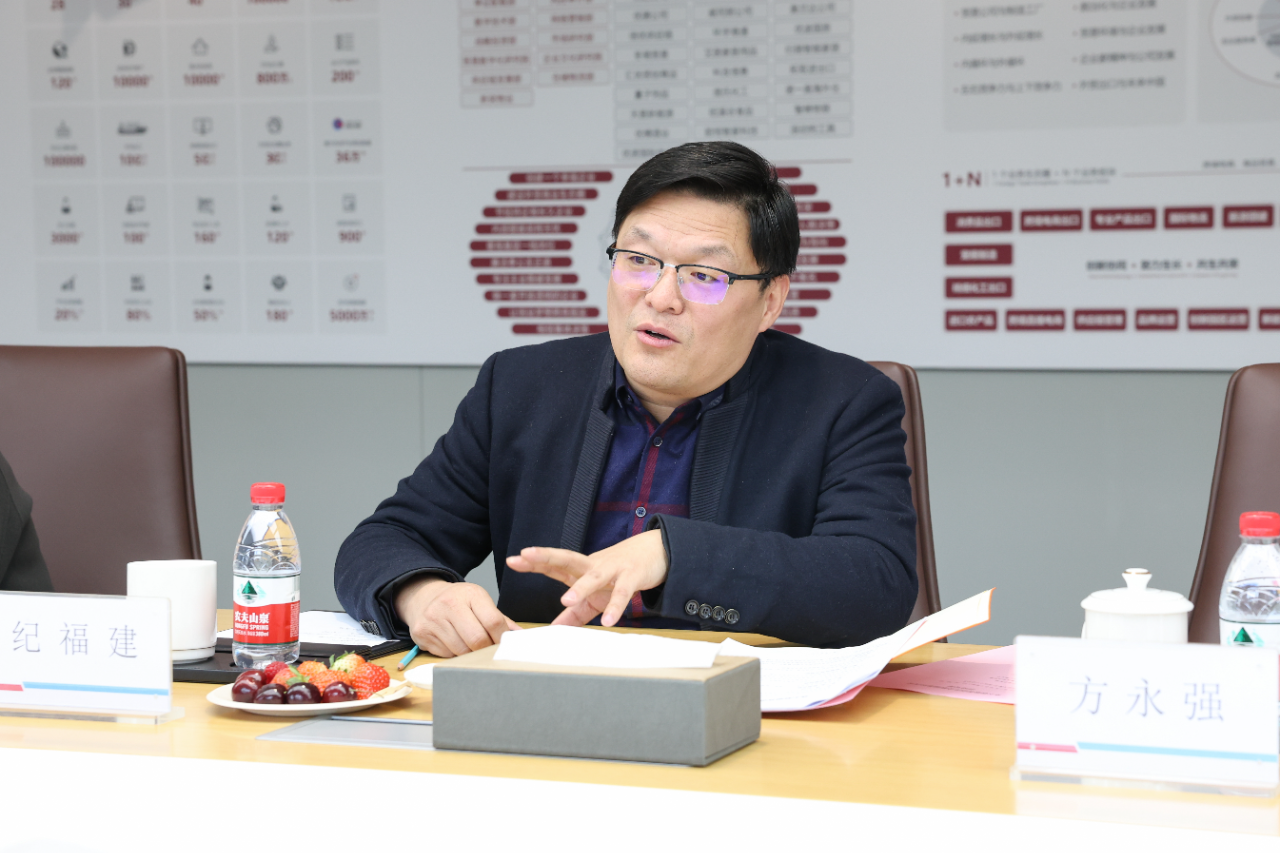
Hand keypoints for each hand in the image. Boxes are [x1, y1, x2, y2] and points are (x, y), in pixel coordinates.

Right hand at [394, 577, 519, 657]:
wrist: (424, 597)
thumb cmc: (458, 601)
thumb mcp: (480, 601)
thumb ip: (499, 619)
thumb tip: (519, 637)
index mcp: (471, 594)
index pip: (493, 621)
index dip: (501, 637)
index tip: (503, 644)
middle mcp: (449, 604)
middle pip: (477, 639)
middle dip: (486, 649)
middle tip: (488, 650)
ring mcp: (433, 619)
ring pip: (461, 651)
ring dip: (470, 654)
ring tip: (471, 646)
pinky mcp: (421, 633)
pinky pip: (446, 655)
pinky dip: (454, 655)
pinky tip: (454, 644)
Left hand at [504, 529, 668, 626]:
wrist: (655, 552)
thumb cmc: (619, 573)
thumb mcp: (594, 596)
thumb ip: (574, 614)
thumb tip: (554, 631)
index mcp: (581, 568)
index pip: (554, 563)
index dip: (534, 561)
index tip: (512, 560)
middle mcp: (593, 565)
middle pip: (566, 558)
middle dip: (546, 557)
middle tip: (525, 555)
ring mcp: (613, 569)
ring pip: (594, 577)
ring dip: (580, 588)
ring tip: (565, 600)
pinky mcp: (632, 577)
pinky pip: (622, 593)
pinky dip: (616, 607)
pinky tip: (608, 622)